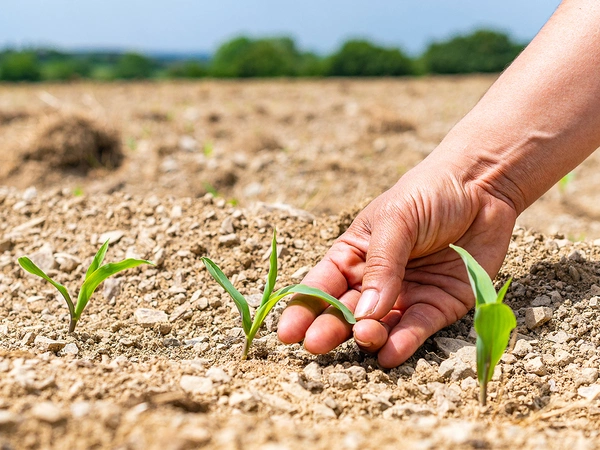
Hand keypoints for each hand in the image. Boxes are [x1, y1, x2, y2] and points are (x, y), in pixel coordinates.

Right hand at [277, 157, 517, 367]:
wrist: (481, 187)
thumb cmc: (427, 195)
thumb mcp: (396, 220)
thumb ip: (381, 264)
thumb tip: (365, 312)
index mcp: (353, 255)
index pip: (322, 286)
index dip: (303, 309)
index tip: (288, 333)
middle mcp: (375, 281)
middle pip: (345, 312)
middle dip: (330, 330)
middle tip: (316, 346)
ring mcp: (406, 295)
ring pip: (380, 326)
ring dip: (368, 337)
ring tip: (365, 337)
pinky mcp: (439, 305)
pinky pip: (417, 329)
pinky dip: (404, 343)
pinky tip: (390, 353)